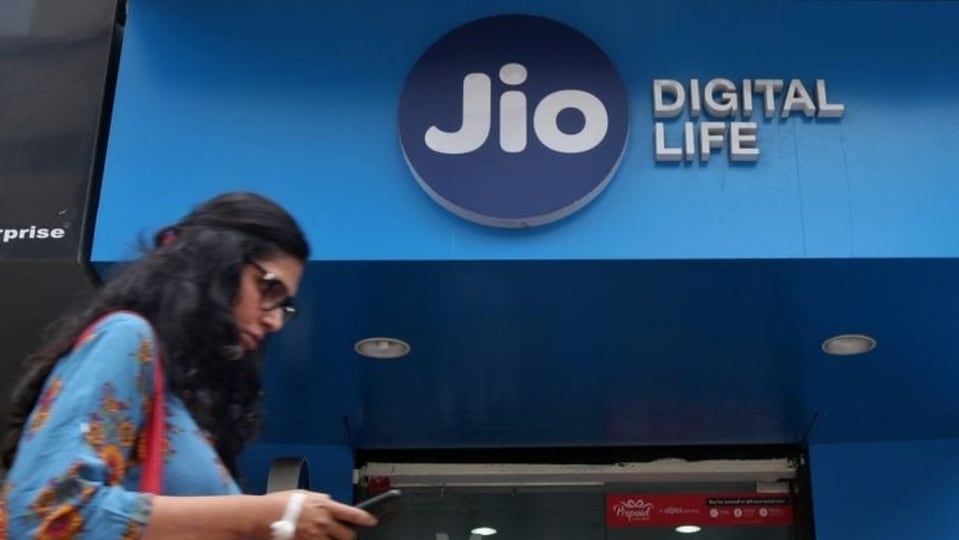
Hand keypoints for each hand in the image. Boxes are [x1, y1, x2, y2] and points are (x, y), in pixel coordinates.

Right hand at [263, 490, 377, 539]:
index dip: (365, 518)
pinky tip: (313, 539)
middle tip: (344, 534)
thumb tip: (328, 501)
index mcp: (324, 506)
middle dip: (348, 536)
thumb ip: (319, 499)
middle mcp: (323, 522)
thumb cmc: (278, 503)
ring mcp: (315, 537)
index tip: (371, 521)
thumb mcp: (303, 494)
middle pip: (348, 535)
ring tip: (324, 537)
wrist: (261, 515)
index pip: (353, 513)